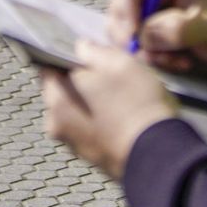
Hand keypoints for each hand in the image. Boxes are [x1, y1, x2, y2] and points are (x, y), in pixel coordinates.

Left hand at [41, 41, 178, 179]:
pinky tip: (123, 118)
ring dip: (92, 104)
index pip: (48, 69)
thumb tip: (82, 48)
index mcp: (56, 97)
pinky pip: (91, 130)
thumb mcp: (119, 63)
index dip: (66, 59)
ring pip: (77, 112)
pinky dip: (101, 123)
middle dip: (80, 83)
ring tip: (121, 98)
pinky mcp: (91, 159)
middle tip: (109, 76)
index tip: (85, 56)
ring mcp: (73, 144)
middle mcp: (56, 124)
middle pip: (63, 92)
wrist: (157, 155)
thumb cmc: (136, 105)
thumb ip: (93, 51)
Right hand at [107, 0, 206, 75]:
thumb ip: (179, 28)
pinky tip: (177, 63)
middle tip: (155, 57)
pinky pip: (134, 49)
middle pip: (119, 10)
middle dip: (133, 37)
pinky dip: (152, 60)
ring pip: (122, 33)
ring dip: (145, 53)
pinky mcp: (146, 35)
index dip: (124, 7)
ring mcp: (145, 14)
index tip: (133, 35)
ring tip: (177, 60)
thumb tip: (144, 36)